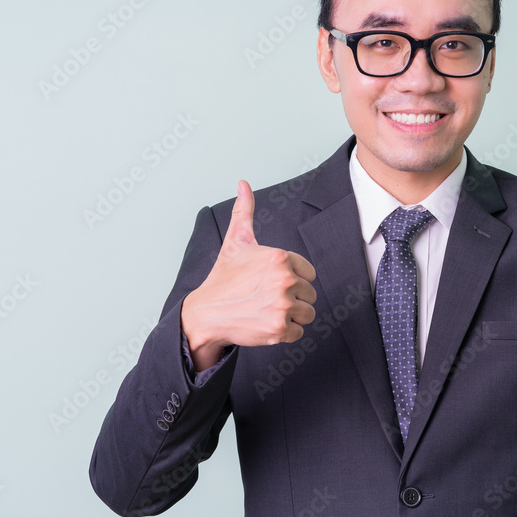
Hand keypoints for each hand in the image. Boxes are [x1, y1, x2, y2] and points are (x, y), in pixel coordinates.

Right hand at [181, 180, 316, 370]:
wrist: (207, 313)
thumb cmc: (224, 277)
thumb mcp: (236, 241)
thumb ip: (245, 211)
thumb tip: (243, 183)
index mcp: (280, 257)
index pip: (309, 273)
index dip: (292, 278)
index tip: (271, 282)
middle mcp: (284, 280)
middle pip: (310, 294)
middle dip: (292, 297)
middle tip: (266, 297)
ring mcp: (282, 306)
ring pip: (307, 313)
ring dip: (291, 315)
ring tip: (267, 310)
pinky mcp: (279, 329)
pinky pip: (299, 332)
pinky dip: (285, 332)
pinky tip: (265, 323)